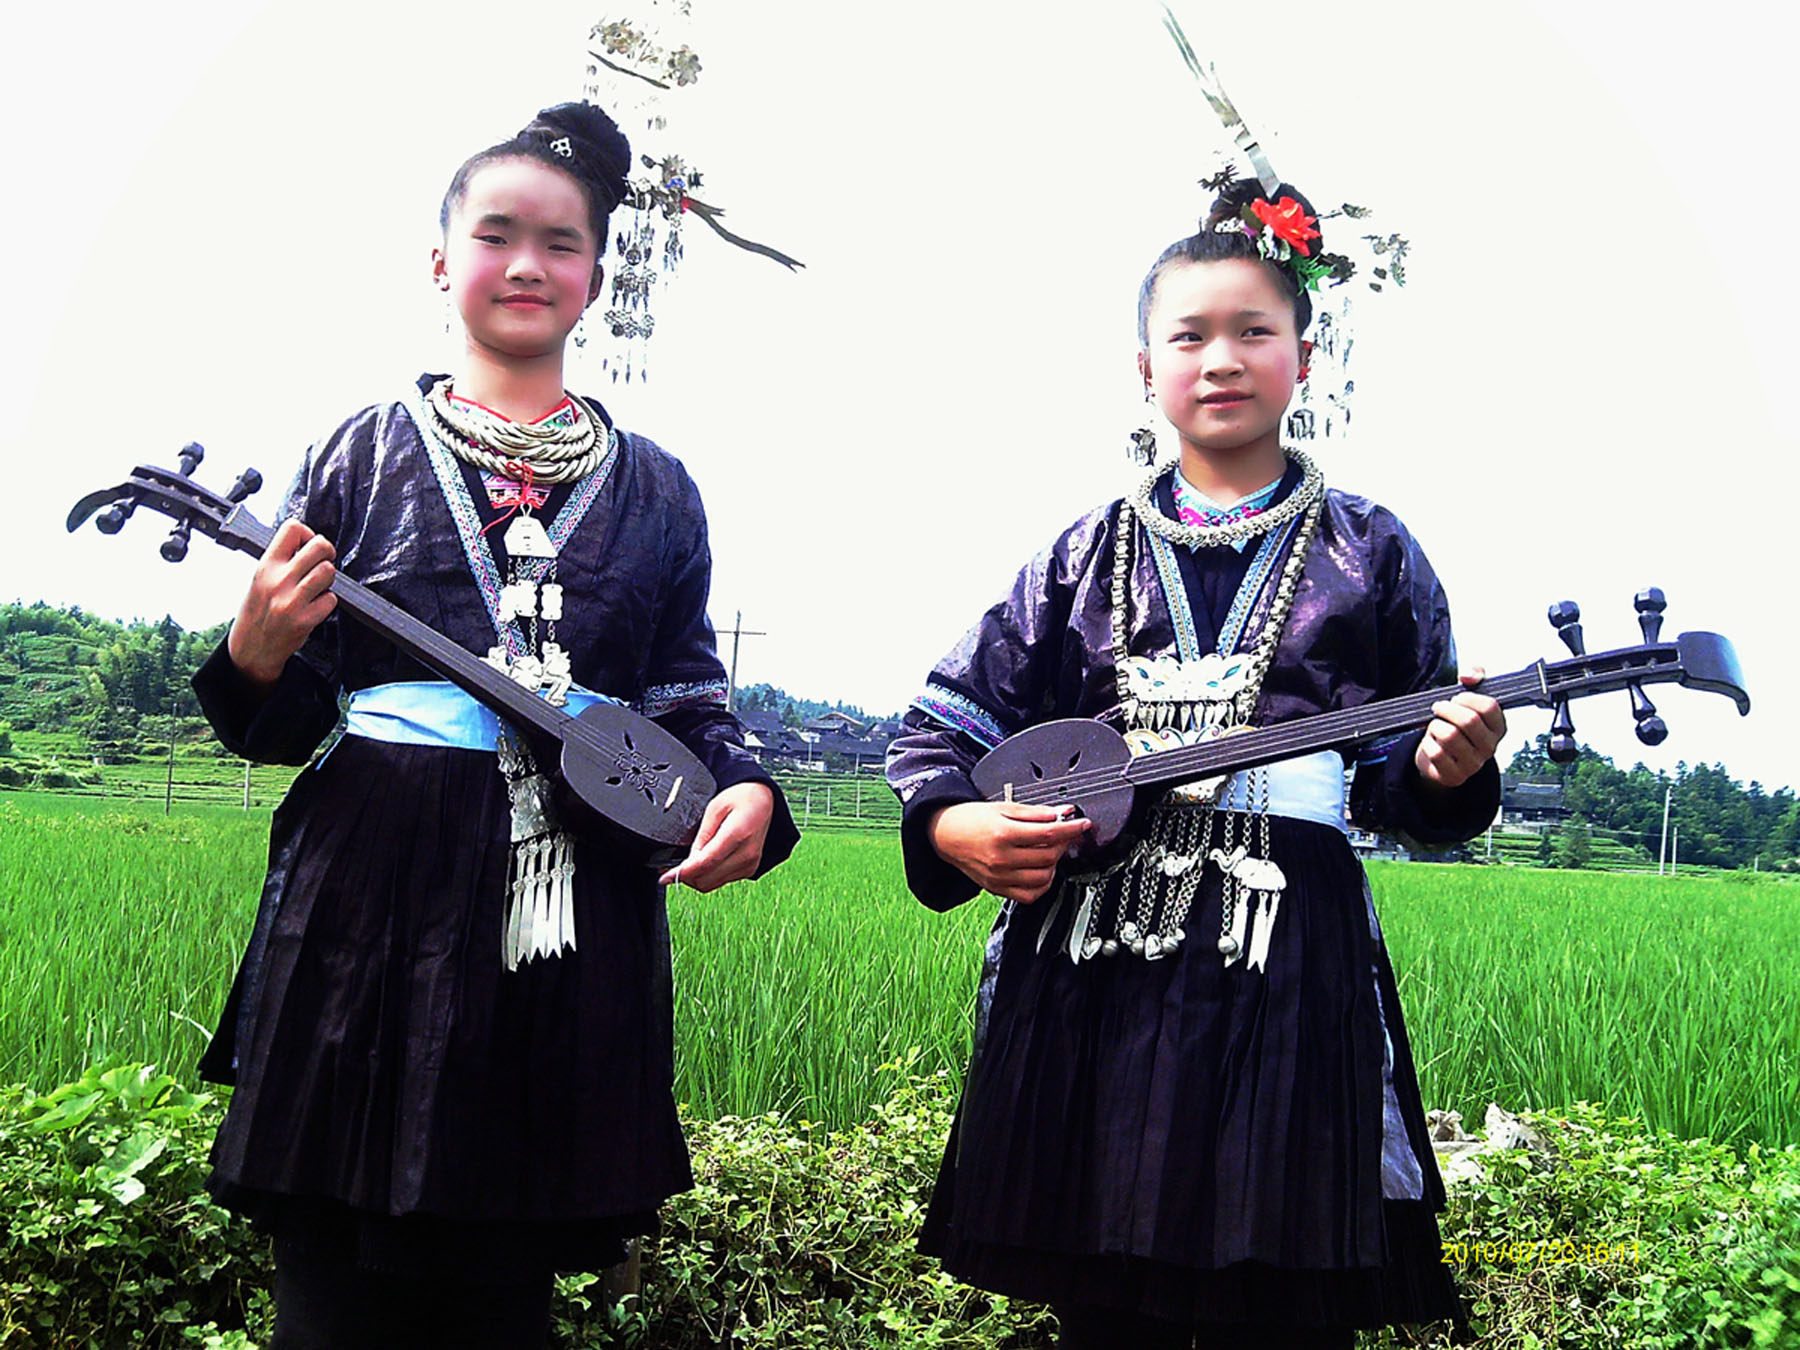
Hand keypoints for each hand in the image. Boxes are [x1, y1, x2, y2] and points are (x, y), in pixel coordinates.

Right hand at [227, 519, 337, 688]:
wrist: (251, 649)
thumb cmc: (257, 612)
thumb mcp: (260, 578)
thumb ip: (281, 560)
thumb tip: (308, 542)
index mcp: (265, 566)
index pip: (293, 528)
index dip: (307, 534)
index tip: (307, 545)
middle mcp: (278, 580)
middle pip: (320, 546)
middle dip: (326, 552)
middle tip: (321, 563)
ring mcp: (292, 600)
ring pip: (329, 571)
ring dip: (328, 578)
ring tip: (316, 586)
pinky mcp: (305, 619)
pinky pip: (331, 599)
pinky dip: (327, 601)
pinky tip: (314, 606)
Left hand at [659, 781, 774, 890]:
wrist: (763, 800)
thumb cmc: (741, 798)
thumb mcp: (714, 808)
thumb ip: (701, 836)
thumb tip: (689, 861)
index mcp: (737, 835)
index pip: (705, 863)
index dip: (681, 873)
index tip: (664, 877)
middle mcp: (746, 854)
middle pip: (707, 879)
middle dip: (686, 877)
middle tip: (672, 868)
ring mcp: (749, 864)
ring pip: (712, 884)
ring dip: (695, 878)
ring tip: (686, 865)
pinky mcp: (749, 869)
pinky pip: (721, 881)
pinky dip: (707, 876)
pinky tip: (702, 864)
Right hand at [928, 800, 1091, 903]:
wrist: (946, 835)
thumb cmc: (973, 819)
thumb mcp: (1004, 808)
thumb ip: (1036, 813)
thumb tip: (1063, 813)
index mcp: (1004, 834)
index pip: (1049, 834)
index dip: (1071, 829)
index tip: (1082, 824)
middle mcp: (1002, 859)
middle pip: (1049, 857)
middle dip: (1063, 844)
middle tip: (1063, 834)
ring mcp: (1000, 877)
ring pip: (1043, 877)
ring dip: (1054, 864)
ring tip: (1049, 851)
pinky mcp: (998, 889)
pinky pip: (1029, 895)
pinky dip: (1042, 885)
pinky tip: (1041, 871)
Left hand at [1416, 666, 1506, 789]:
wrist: (1439, 759)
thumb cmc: (1455, 726)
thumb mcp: (1468, 700)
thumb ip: (1474, 678)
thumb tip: (1468, 676)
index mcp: (1498, 728)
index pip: (1490, 707)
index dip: (1468, 698)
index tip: (1456, 698)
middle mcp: (1490, 747)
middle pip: (1469, 721)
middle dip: (1447, 709)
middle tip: (1438, 707)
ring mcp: (1473, 764)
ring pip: (1450, 736)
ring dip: (1435, 726)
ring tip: (1435, 726)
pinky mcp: (1455, 776)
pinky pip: (1436, 753)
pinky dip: (1427, 744)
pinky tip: (1431, 743)